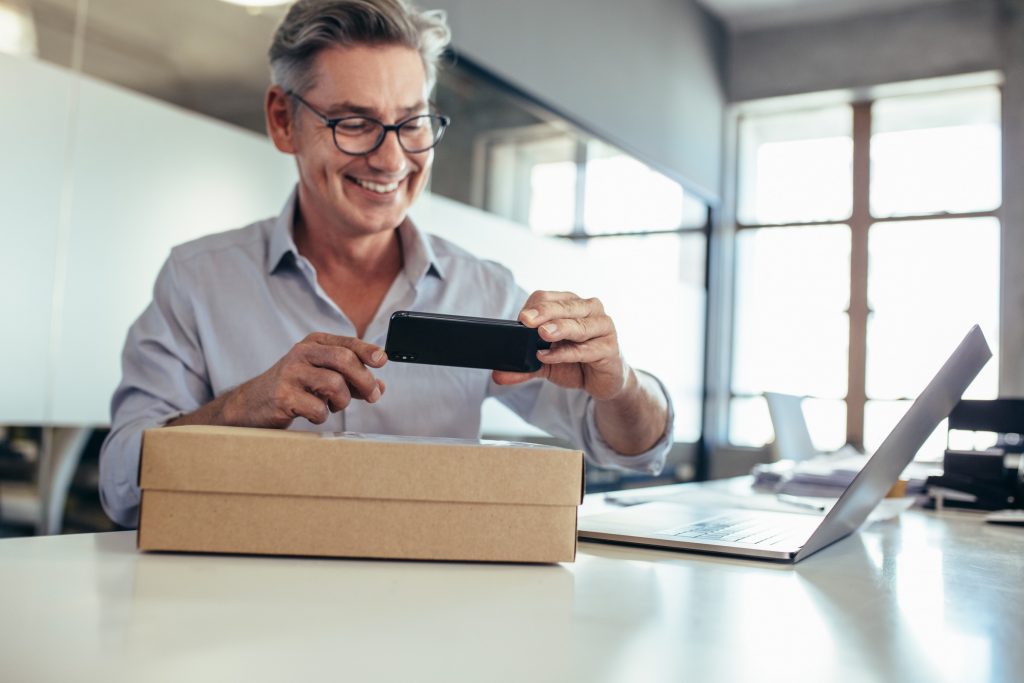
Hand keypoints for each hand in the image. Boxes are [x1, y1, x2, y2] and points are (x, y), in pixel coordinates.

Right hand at [222, 333, 386, 427]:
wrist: (253, 404)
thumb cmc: (294, 388)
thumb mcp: (322, 376)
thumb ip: (351, 379)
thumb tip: (380, 386)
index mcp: (313, 343)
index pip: (347, 343)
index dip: (368, 352)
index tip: (383, 361)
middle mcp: (301, 353)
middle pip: (344, 360)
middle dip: (364, 380)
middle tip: (372, 396)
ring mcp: (291, 373)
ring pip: (335, 384)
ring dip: (341, 401)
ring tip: (332, 406)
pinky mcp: (283, 396)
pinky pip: (318, 408)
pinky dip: (321, 416)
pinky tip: (313, 414)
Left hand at [492, 291, 629, 400]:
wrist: (604, 380)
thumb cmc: (576, 362)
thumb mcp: (545, 363)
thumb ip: (523, 366)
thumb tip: (497, 375)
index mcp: (571, 304)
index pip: (548, 298)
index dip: (533, 308)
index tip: (520, 321)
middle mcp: (589, 310)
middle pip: (563, 306)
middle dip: (544, 313)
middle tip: (526, 321)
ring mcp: (602, 327)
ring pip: (578, 325)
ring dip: (560, 328)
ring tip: (542, 334)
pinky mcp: (609, 349)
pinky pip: (586, 349)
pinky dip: (566, 353)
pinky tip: (550, 356)